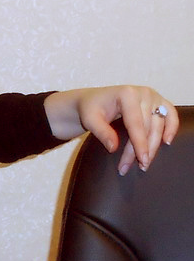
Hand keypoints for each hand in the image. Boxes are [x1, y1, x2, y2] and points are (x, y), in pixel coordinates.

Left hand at [44, 86, 178, 174]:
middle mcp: (144, 93)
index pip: (136, 123)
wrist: (93, 100)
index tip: (141, 160)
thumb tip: (114, 148)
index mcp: (127, 94)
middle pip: (148, 126)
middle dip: (144, 149)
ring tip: (146, 162)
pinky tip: (167, 142)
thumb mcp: (90, 120)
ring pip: (159, 125)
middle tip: (140, 167)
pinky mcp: (159, 101)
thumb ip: (101, 132)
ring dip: (155, 146)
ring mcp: (153, 96)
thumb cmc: (91, 109)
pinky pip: (170, 114)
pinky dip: (172, 128)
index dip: (139, 143)